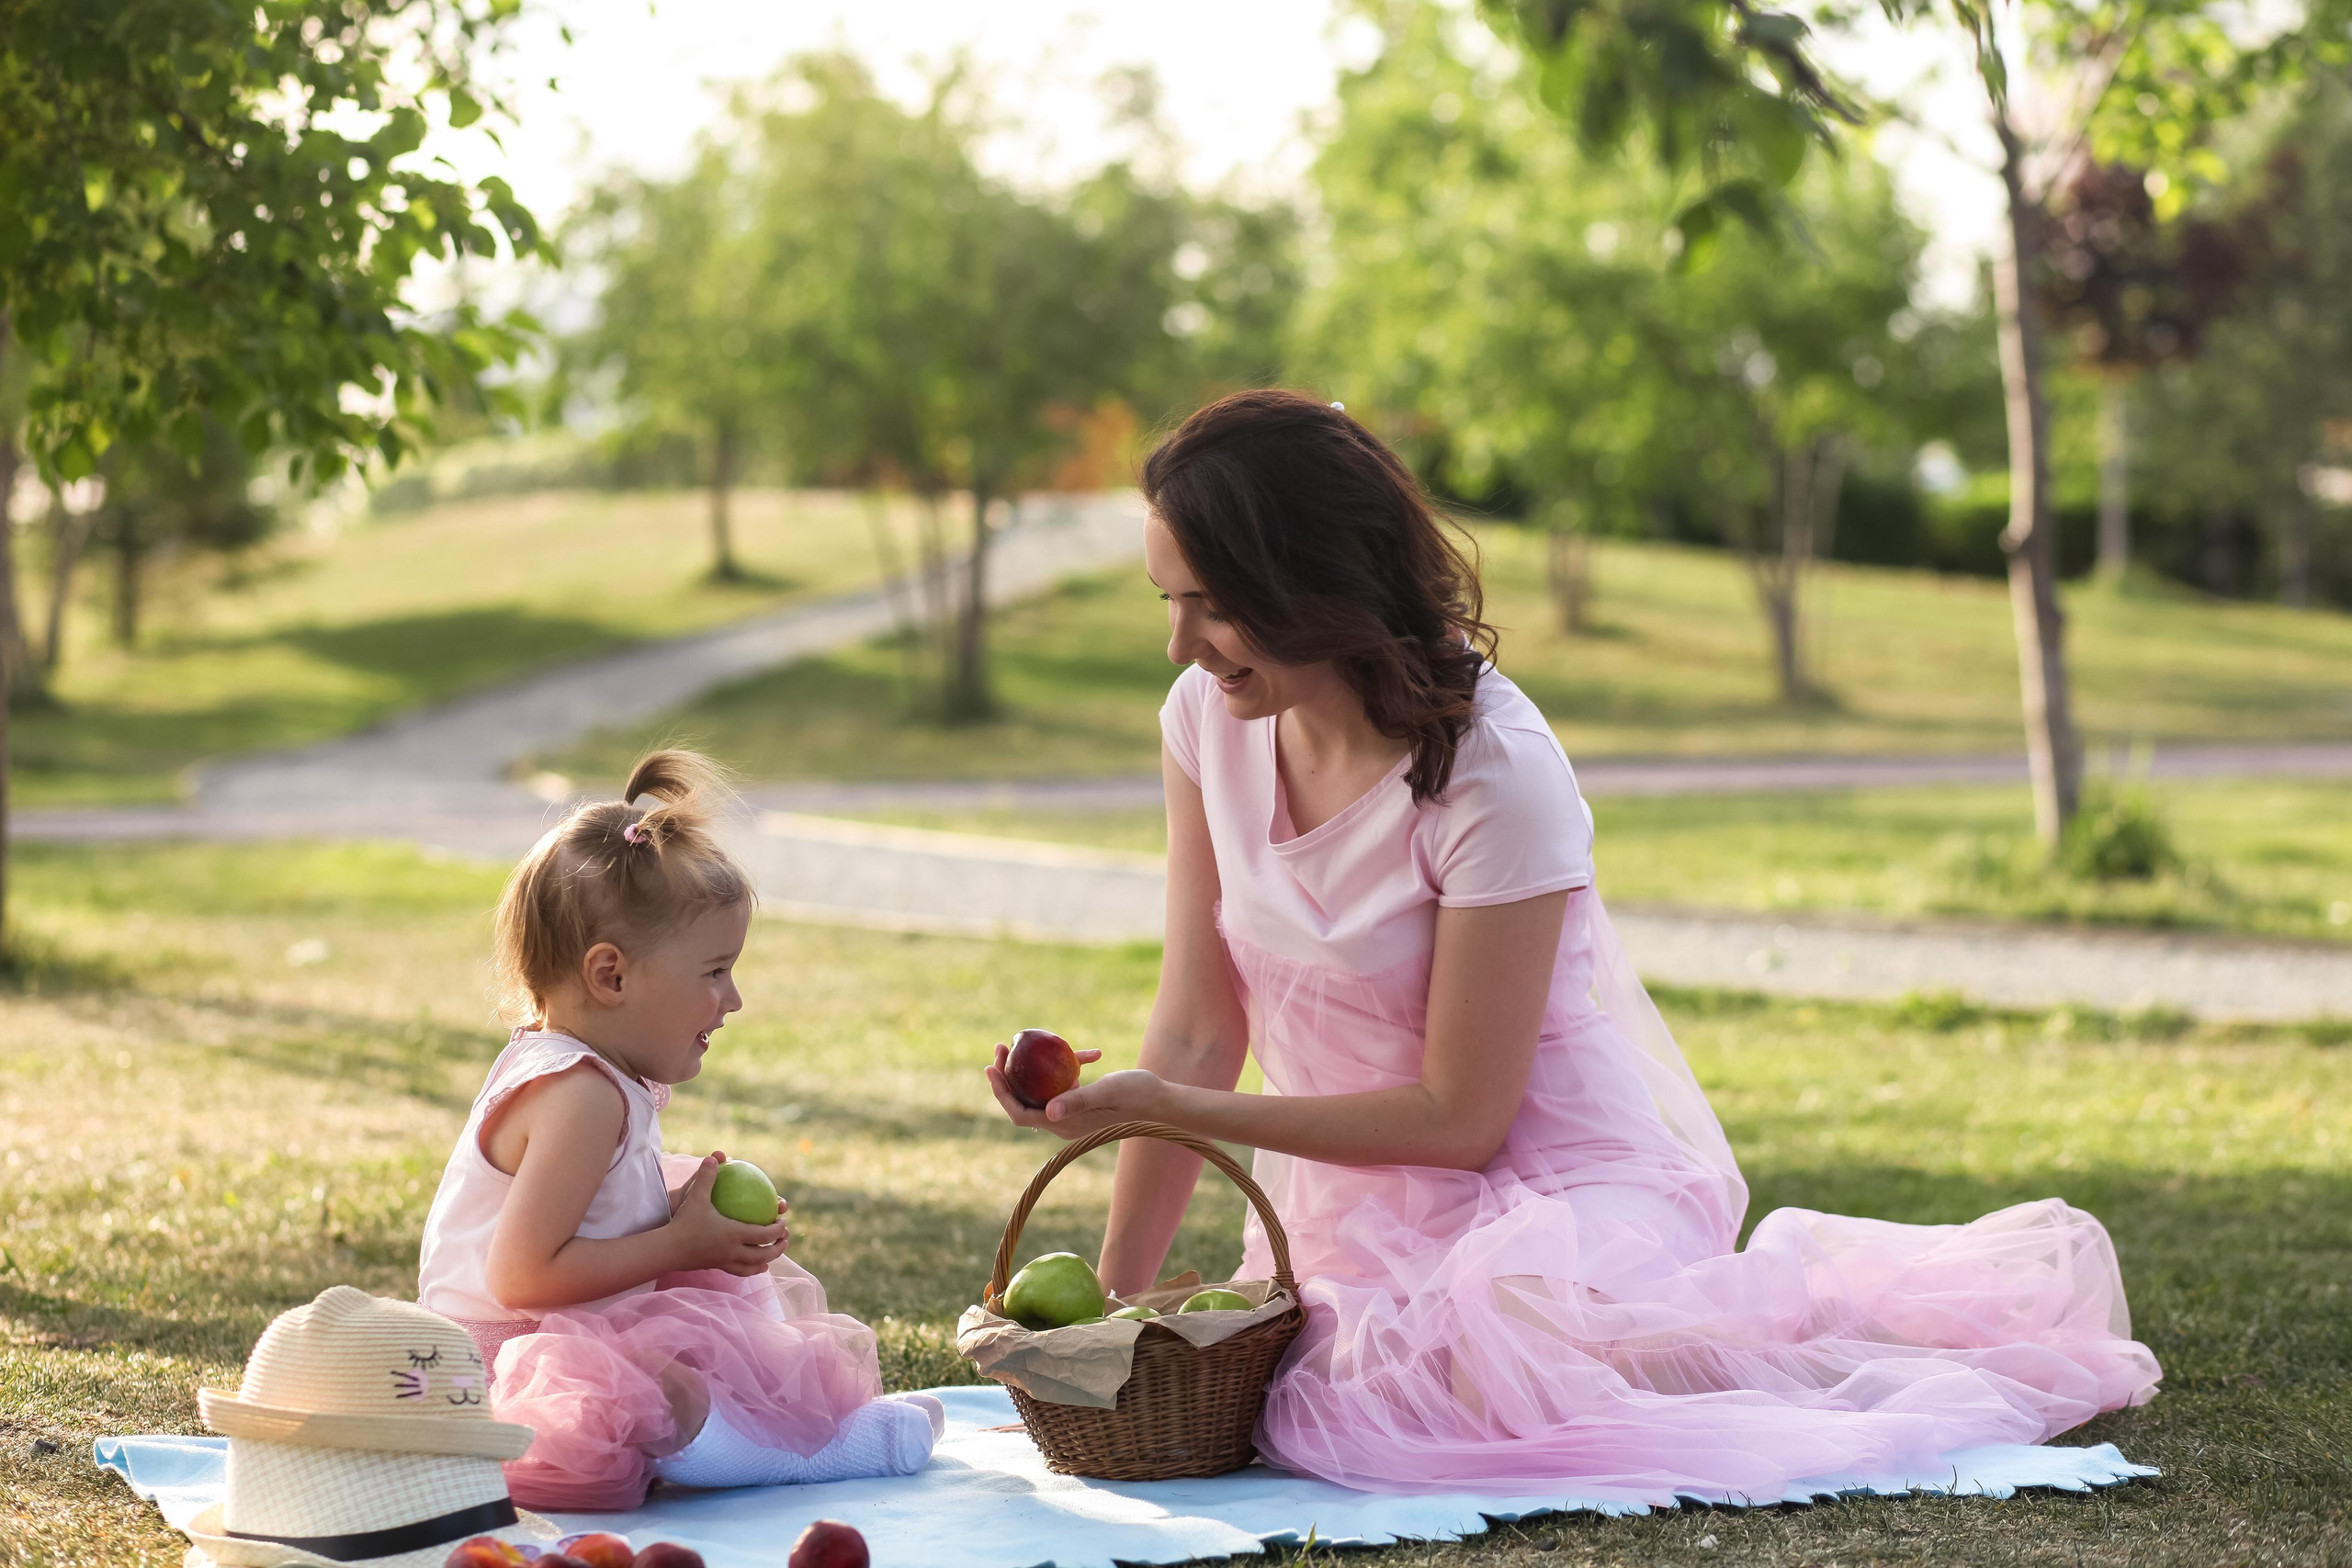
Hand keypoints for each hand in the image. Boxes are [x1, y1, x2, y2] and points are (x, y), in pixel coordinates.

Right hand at [663, 1153, 789, 1275]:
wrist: (666, 1250)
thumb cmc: (682, 1223)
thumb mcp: (695, 1197)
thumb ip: (707, 1177)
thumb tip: (715, 1156)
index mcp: (733, 1234)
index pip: (763, 1234)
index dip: (777, 1229)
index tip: (783, 1220)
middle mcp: (732, 1251)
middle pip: (764, 1253)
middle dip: (778, 1246)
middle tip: (785, 1236)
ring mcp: (725, 1261)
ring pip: (753, 1266)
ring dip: (767, 1259)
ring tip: (773, 1253)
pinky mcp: (716, 1267)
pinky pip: (739, 1272)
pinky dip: (751, 1270)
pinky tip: (757, 1266)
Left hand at [987, 1048, 1167, 1141]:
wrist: (1162, 1102)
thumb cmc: (1138, 1096)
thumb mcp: (1108, 1093)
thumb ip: (1079, 1100)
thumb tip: (1048, 1112)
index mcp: (1064, 1125)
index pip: (1019, 1113)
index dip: (1001, 1092)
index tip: (992, 1066)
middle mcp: (1063, 1122)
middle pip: (1024, 1101)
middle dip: (1008, 1076)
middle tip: (1001, 1046)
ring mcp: (1071, 1113)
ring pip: (1039, 1092)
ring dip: (1029, 1070)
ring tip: (1020, 1042)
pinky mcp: (1081, 1102)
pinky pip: (1062, 1085)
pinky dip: (1066, 1067)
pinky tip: (1085, 1054)